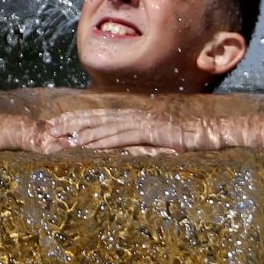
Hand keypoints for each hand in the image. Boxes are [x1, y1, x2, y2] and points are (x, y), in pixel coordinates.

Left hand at [44, 108, 214, 152]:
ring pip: (105, 126)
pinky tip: (88, 147)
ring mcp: (143, 121)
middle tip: (49, 129)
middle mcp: (136, 114)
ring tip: (61, 140)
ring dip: (81, 133)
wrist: (214, 131)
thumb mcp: (162, 139)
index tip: (58, 123)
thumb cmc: (192, 137)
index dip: (78, 118)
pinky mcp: (151, 131)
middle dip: (71, 123)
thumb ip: (144, 141)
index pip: (101, 114)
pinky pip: (121, 137)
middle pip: (96, 117)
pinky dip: (102, 141)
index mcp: (137, 114)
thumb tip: (128, 149)